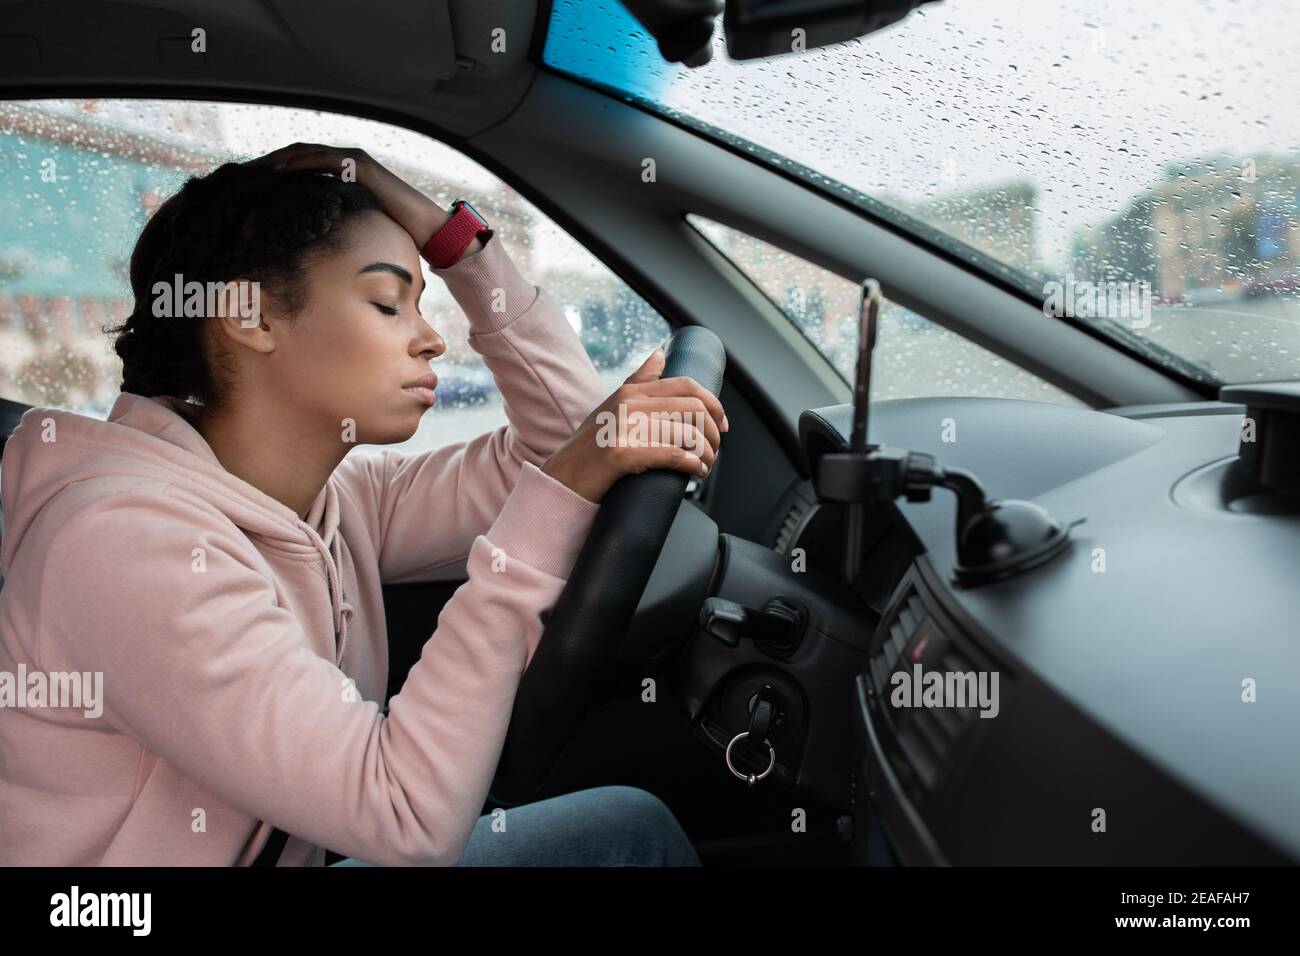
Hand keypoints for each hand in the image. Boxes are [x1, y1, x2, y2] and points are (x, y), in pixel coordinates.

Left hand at [249, 143, 453, 250]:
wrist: (424, 227)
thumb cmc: (393, 230)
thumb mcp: (354, 223)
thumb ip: (334, 221)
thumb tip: (308, 241)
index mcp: (341, 171)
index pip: (299, 164)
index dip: (273, 171)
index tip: (249, 183)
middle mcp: (344, 160)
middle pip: (296, 154)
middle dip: (267, 162)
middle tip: (241, 174)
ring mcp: (352, 159)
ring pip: (304, 152)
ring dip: (277, 160)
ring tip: (252, 172)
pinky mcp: (359, 165)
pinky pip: (322, 160)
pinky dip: (299, 164)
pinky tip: (279, 173)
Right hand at [542, 348, 729, 503]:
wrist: (561, 479)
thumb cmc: (590, 448)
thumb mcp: (611, 406)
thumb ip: (638, 381)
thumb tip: (660, 354)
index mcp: (630, 392)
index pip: (687, 387)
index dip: (713, 404)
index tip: (722, 424)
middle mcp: (628, 404)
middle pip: (693, 409)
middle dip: (712, 432)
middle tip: (714, 450)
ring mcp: (624, 428)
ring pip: (687, 433)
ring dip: (706, 453)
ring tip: (706, 465)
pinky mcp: (621, 453)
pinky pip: (673, 455)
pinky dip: (692, 465)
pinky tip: (696, 472)